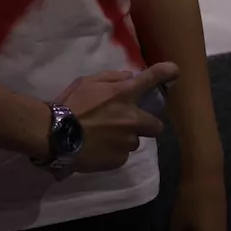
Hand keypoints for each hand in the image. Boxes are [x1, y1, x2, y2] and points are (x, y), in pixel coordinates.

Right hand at [59, 62, 179, 172]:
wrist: (55, 134)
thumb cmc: (70, 104)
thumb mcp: (86, 82)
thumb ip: (111, 78)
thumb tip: (130, 77)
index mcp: (123, 95)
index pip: (151, 79)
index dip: (166, 72)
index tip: (175, 71)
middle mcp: (132, 119)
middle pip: (156, 125)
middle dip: (147, 124)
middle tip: (130, 124)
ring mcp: (127, 142)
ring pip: (134, 141)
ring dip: (125, 138)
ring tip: (104, 138)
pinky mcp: (119, 159)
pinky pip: (121, 155)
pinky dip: (113, 151)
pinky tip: (98, 148)